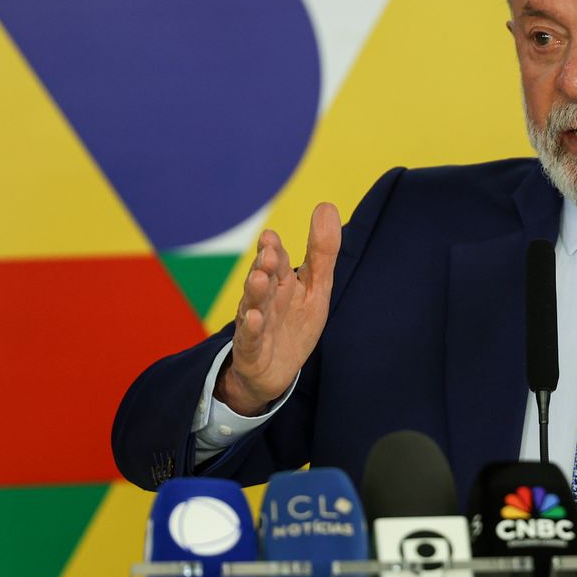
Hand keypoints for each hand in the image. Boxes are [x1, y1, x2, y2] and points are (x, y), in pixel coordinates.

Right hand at [215, 203, 340, 415]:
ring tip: (259, 277)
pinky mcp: (252, 349)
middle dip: (265, 265)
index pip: (277, 261)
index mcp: (280, 282)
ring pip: (254, 304)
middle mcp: (264, 299)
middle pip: (264, 278)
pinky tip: (253, 317)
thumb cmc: (294, 323)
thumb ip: (322, 251)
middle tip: (268, 251)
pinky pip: (250, 337)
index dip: (274, 250)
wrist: (274, 372)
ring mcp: (256, 324)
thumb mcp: (315, 287)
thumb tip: (326, 204)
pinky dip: (251, 327)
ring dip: (256, 291)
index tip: (271, 237)